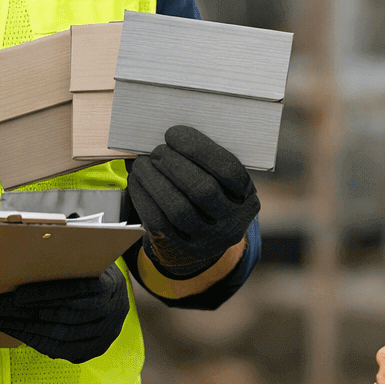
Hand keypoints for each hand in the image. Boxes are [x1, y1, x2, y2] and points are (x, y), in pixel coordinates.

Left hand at [0, 263, 129, 363]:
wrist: (119, 298)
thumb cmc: (93, 273)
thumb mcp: (86, 261)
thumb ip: (65, 262)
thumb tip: (29, 258)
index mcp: (109, 285)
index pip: (74, 291)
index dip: (43, 294)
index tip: (16, 295)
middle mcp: (110, 312)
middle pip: (62, 315)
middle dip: (24, 312)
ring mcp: (104, 334)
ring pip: (58, 335)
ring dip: (23, 328)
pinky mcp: (94, 349)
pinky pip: (60, 350)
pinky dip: (35, 341)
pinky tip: (15, 332)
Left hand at [122, 126, 258, 278]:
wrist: (202, 243)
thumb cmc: (211, 199)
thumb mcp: (224, 184)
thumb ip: (209, 163)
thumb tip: (175, 135)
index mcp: (246, 200)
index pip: (229, 171)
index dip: (199, 149)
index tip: (174, 133)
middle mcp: (230, 224)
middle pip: (202, 190)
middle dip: (175, 164)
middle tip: (158, 150)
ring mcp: (204, 241)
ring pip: (178, 209)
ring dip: (155, 180)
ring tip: (144, 163)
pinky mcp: (178, 249)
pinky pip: (158, 222)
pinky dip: (144, 196)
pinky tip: (138, 180)